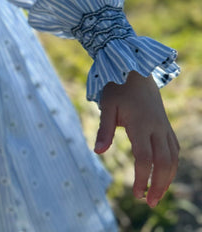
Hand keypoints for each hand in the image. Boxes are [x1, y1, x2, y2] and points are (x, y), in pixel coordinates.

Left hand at [94, 71, 178, 206]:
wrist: (135, 70)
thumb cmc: (117, 88)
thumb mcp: (106, 105)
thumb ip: (104, 129)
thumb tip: (97, 152)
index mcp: (141, 123)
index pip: (144, 158)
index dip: (142, 178)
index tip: (135, 194)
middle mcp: (157, 127)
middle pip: (164, 162)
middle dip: (159, 185)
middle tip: (149, 203)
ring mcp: (164, 126)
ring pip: (173, 158)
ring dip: (167, 178)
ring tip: (157, 195)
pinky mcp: (166, 125)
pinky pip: (174, 149)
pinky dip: (171, 165)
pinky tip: (164, 175)